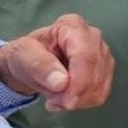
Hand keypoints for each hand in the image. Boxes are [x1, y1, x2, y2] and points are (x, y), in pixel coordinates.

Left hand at [0, 13, 114, 110]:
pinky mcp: (104, 70)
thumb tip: (61, 82)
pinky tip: (66, 98)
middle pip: (94, 73)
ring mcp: (102, 53)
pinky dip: (83, 102)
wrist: (30, 62)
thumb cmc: (26, 54)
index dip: (78, 83)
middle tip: (52, 101)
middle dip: (74, 95)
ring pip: (99, 86)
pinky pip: (100, 94)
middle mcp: (92, 36)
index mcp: (73, 26)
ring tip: (55, 98)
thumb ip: (40, 65)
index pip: (85, 57)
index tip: (64, 101)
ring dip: (77, 100)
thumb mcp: (23, 55)